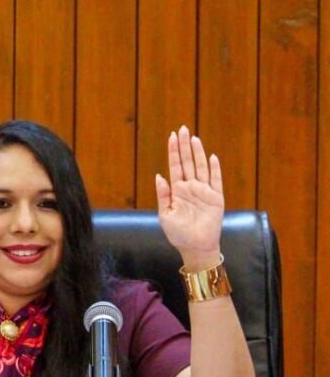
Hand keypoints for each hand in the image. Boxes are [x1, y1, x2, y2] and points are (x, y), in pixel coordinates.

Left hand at [154, 125, 223, 267]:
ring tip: (194, 138)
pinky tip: (211, 156)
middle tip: (183, 129)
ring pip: (201, 167)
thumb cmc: (178, 233)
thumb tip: (159, 175)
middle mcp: (190, 187)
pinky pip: (216, 180)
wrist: (195, 247)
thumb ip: (163, 195)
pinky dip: (214, 169)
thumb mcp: (164, 214)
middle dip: (184, 146)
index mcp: (177, 190)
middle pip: (187, 162)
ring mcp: (204, 191)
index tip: (172, 136)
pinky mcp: (216, 198)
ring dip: (198, 153)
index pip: (175, 165)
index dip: (173, 151)